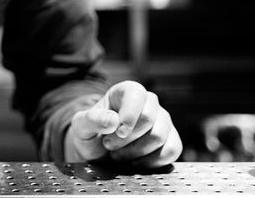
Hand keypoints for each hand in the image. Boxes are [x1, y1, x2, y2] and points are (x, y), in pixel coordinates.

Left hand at [65, 80, 182, 167]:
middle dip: (127, 138)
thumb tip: (113, 120)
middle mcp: (149, 102)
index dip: (128, 115)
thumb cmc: (92, 134)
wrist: (99, 153)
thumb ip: (92, 120)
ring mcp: (163, 121)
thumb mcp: (82, 126)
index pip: (136, 94)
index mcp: (127, 91)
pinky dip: (152, 162)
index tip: (118, 132)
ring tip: (119, 154)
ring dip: (136, 152)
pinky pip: (172, 150)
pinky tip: (136, 162)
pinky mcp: (172, 140)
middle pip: (148, 118)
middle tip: (110, 145)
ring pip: (159, 136)